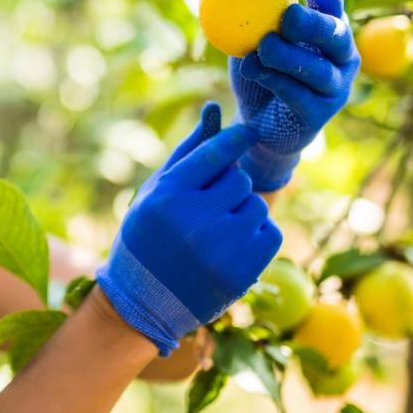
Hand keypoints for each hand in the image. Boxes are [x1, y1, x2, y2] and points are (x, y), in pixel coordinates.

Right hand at [96, 102, 282, 354]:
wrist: (142, 304)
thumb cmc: (147, 237)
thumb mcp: (155, 191)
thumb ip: (187, 151)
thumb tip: (215, 109)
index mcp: (168, 195)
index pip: (217, 152)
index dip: (237, 138)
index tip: (248, 131)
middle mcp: (195, 220)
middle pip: (240, 179)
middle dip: (231, 187)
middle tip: (210, 205)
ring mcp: (221, 249)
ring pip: (257, 205)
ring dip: (243, 212)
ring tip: (217, 231)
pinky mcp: (242, 272)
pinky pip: (270, 233)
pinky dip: (257, 236)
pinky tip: (232, 248)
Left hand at [230, 0, 359, 191]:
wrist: (257, 125)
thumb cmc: (259, 72)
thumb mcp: (252, 37)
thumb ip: (253, 11)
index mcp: (330, 29)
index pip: (332, 1)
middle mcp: (342, 57)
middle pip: (336, 34)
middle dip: (313, 22)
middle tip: (287, 15)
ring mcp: (336, 88)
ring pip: (318, 69)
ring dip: (287, 56)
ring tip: (261, 47)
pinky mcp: (320, 114)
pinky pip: (299, 95)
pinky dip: (274, 80)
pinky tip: (252, 68)